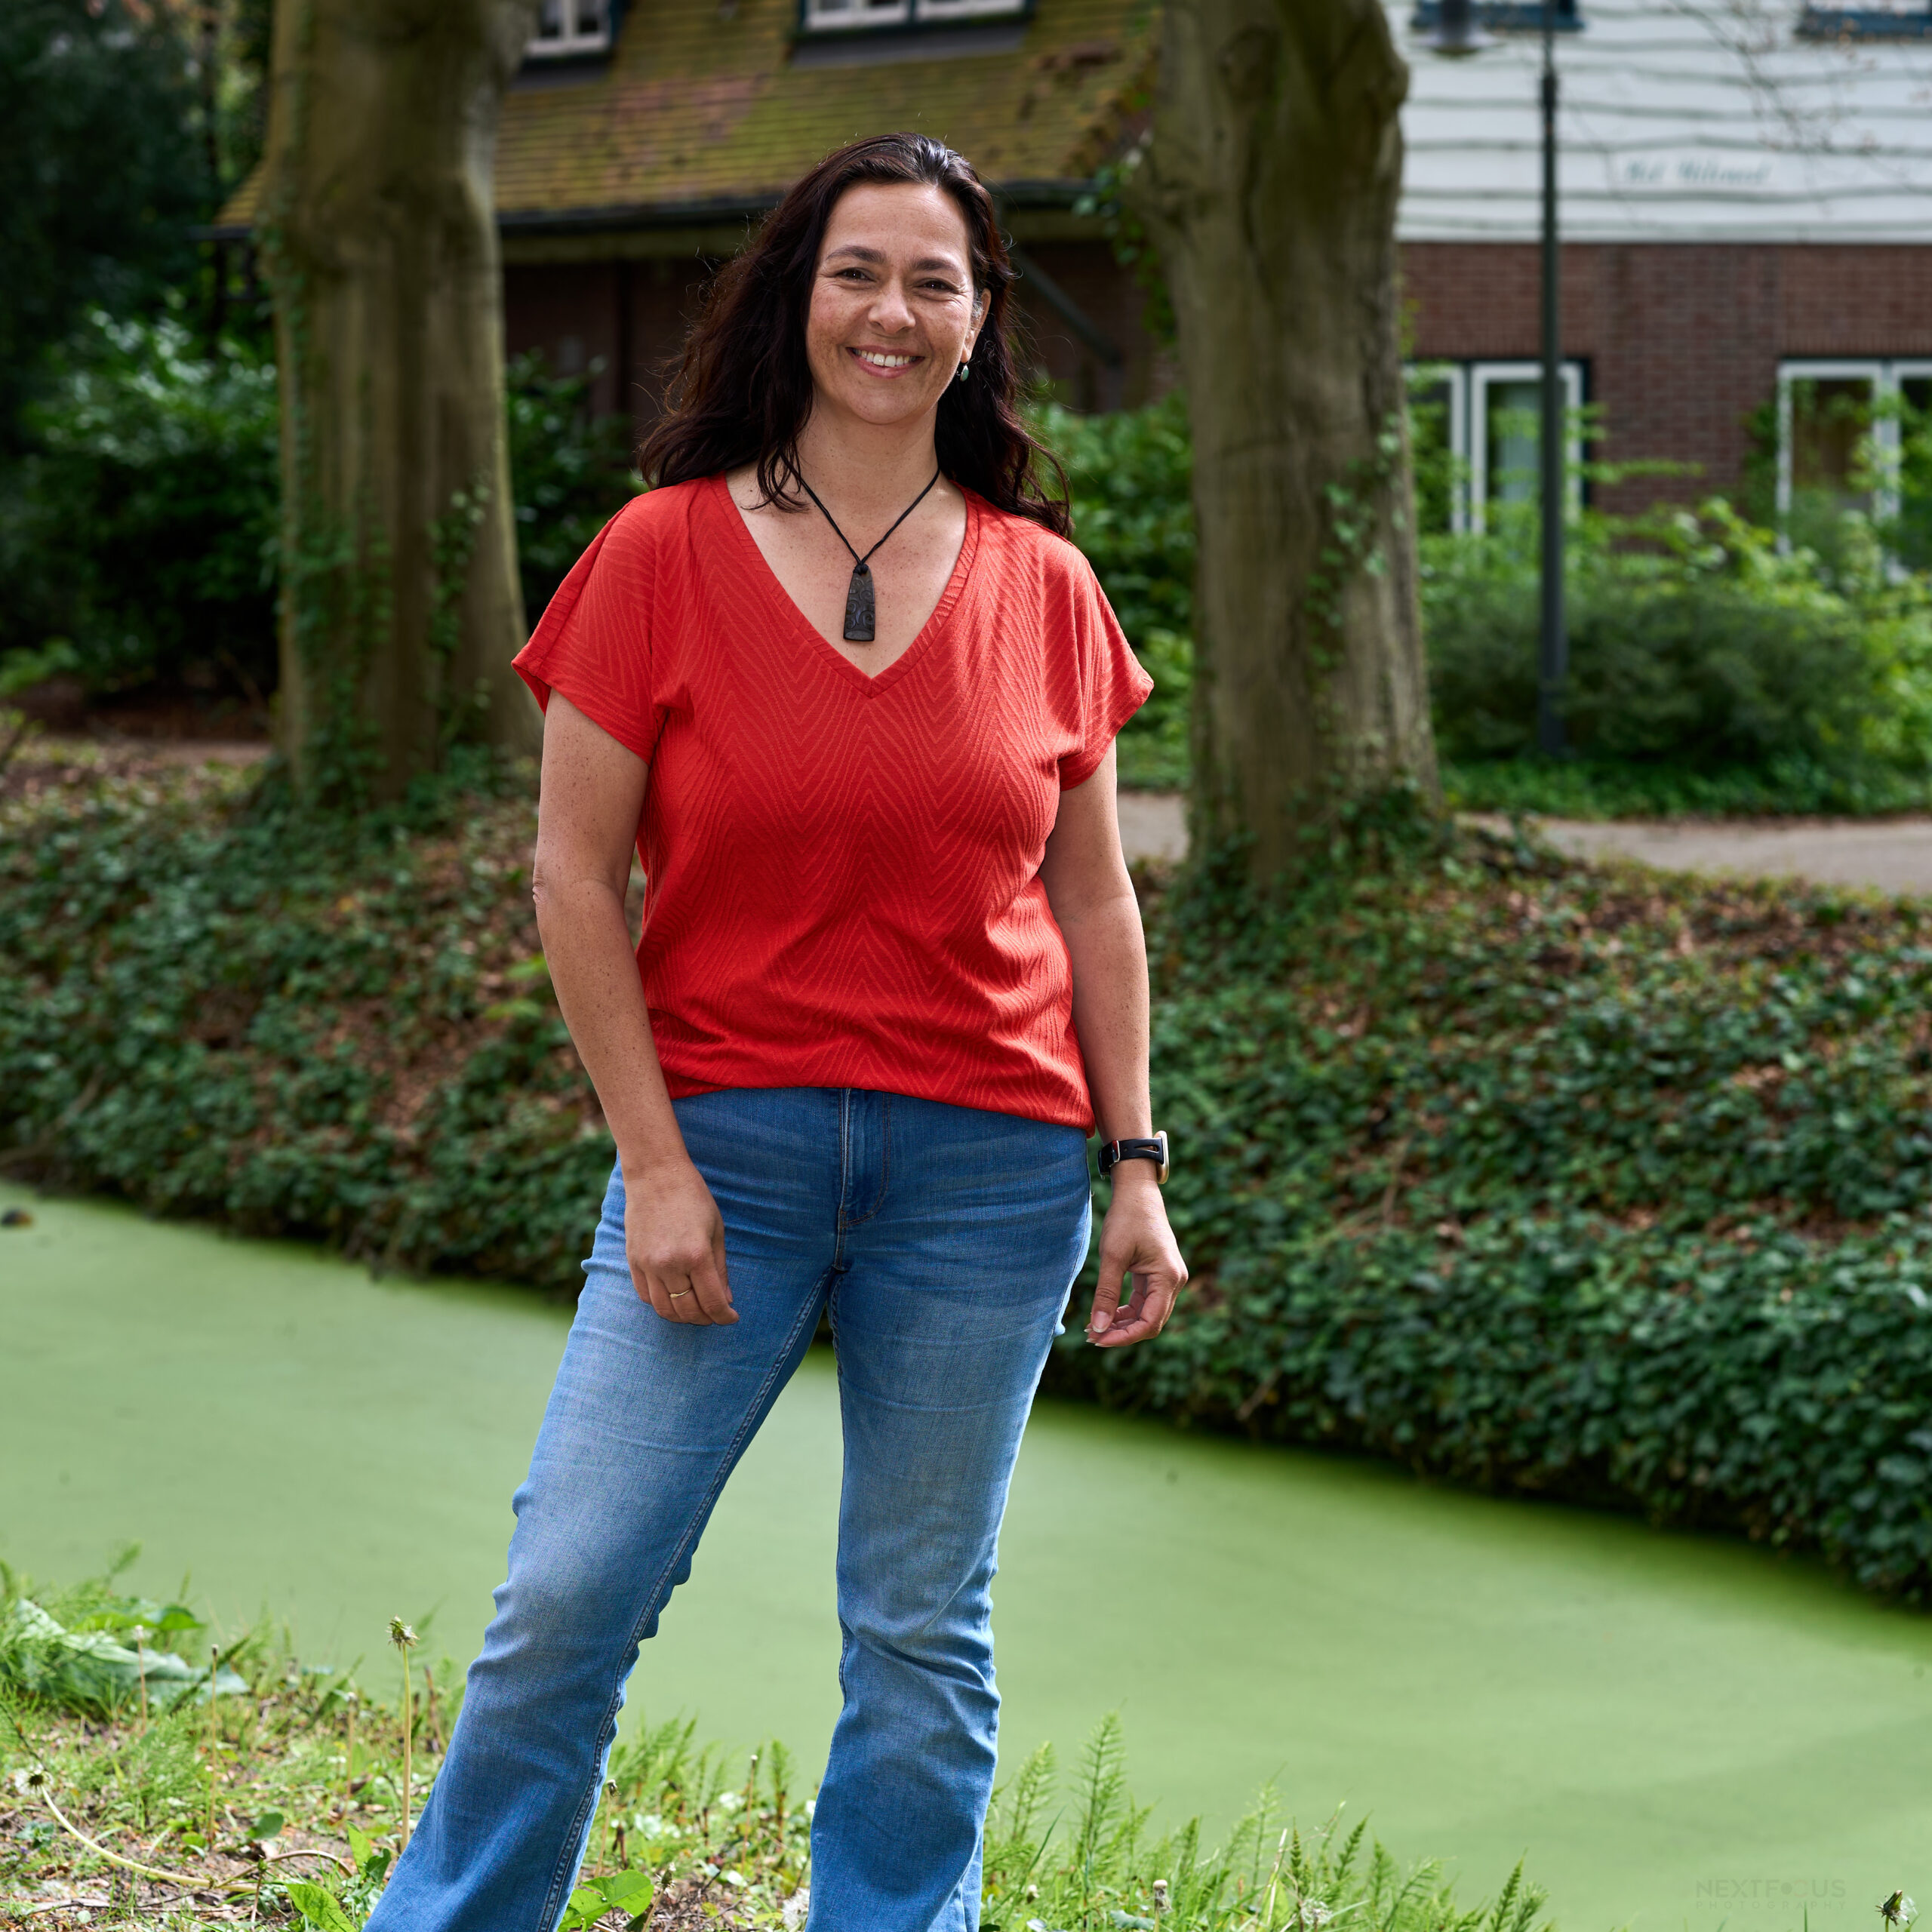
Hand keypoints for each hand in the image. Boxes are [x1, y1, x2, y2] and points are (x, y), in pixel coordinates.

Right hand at [623, 1156, 735, 1324]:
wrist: (656, 1175)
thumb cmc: (693, 1198)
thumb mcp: (716, 1230)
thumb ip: (720, 1269)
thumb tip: (726, 1299)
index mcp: (697, 1255)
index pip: (712, 1302)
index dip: (725, 1316)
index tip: (732, 1317)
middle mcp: (670, 1264)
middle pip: (688, 1310)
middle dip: (705, 1319)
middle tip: (715, 1314)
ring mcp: (648, 1264)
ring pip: (664, 1309)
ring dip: (682, 1316)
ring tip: (695, 1309)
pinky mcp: (633, 1261)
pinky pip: (646, 1296)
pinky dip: (662, 1304)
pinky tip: (674, 1298)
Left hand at [1085, 1166, 1186, 1347]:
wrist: (1137, 1193)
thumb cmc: (1126, 1219)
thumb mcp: (1112, 1257)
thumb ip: (1106, 1294)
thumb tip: (1098, 1327)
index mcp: (1168, 1278)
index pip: (1150, 1322)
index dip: (1124, 1337)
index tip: (1098, 1340)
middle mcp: (1174, 1281)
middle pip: (1151, 1322)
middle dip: (1122, 1333)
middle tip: (1091, 1336)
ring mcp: (1168, 1279)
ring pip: (1147, 1314)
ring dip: (1123, 1324)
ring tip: (1094, 1327)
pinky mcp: (1159, 1275)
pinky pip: (1145, 1302)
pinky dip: (1127, 1311)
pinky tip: (1106, 1314)